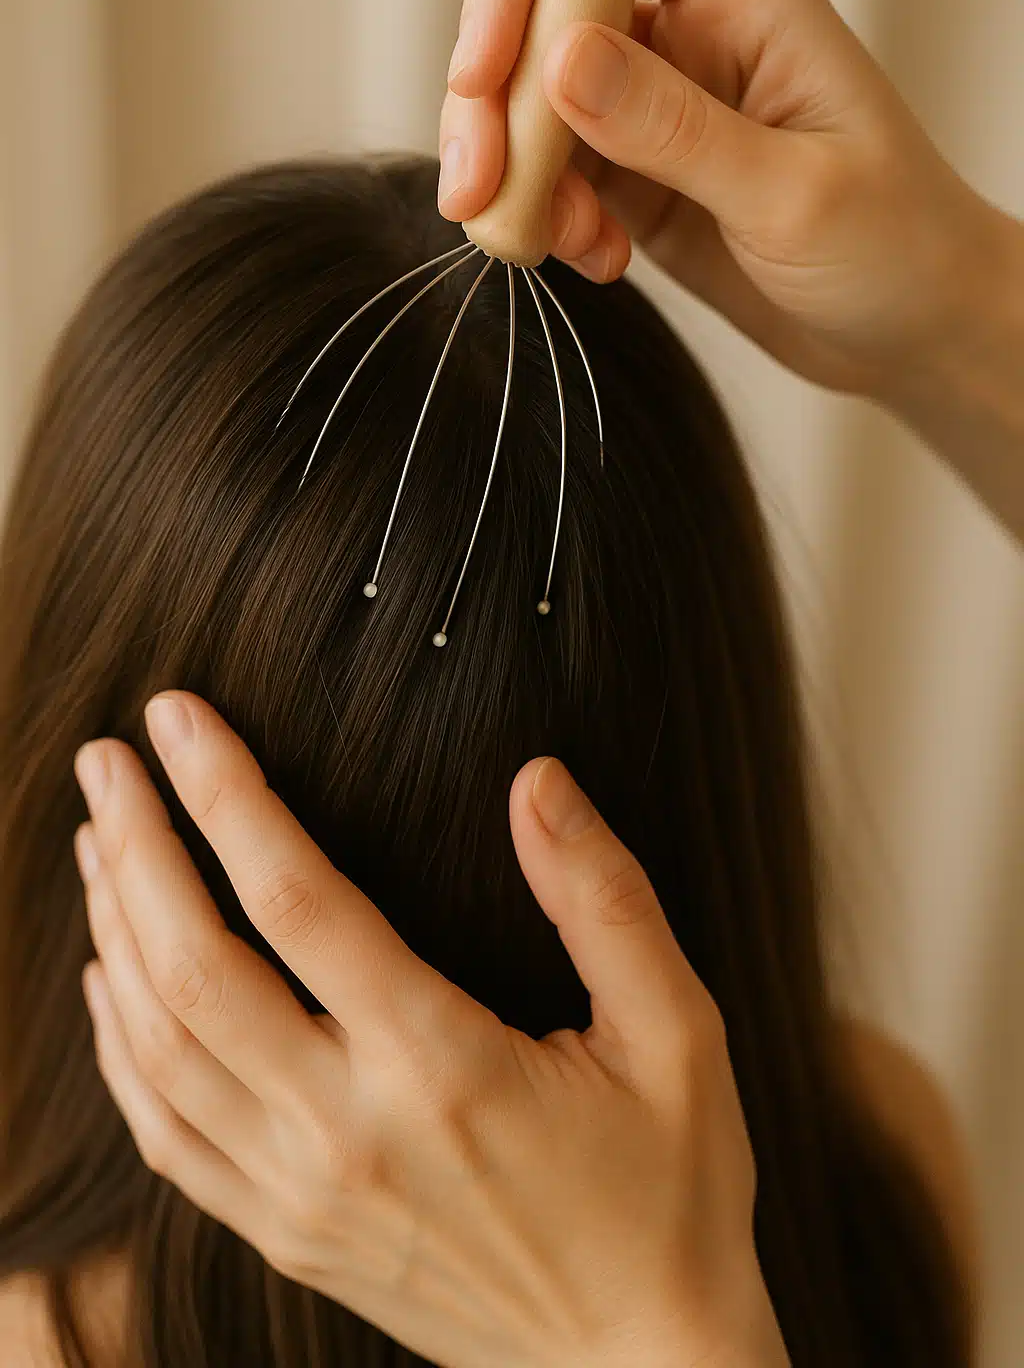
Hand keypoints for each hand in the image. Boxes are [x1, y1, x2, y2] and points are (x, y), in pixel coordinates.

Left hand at [72, 692, 789, 1367]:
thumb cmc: (670, 1194)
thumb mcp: (678, 1035)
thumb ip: (604, 899)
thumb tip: (537, 779)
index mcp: (442, 1067)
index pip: (296, 898)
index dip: (226, 792)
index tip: (178, 715)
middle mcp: (347, 1132)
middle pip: (192, 966)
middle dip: (137, 845)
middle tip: (107, 758)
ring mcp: (301, 1195)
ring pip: (157, 1048)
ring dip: (113, 931)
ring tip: (101, 840)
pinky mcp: (285, 1233)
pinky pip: (164, 1132)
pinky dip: (119, 1043)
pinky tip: (113, 976)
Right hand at [438, 0, 1008, 399]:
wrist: (918, 332)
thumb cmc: (896, 247)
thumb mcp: (789, 192)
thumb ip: (673, 127)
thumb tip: (558, 58)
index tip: (477, 79)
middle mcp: (689, 33)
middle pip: (540, 15)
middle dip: (491, 100)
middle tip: (476, 194)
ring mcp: (658, 107)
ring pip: (535, 102)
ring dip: (516, 173)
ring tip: (545, 245)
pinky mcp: (641, 176)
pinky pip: (558, 174)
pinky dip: (549, 217)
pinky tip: (596, 263)